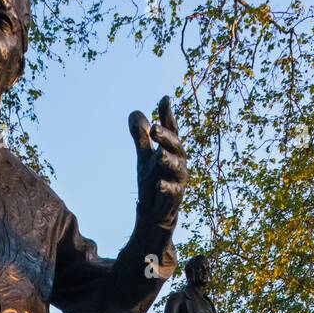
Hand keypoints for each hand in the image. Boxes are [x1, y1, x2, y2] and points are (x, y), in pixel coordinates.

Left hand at [128, 96, 186, 218]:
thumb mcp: (144, 157)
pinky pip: (172, 192)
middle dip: (166, 137)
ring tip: (159, 154)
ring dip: (168, 160)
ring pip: (176, 167)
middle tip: (154, 128)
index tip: (164, 99)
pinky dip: (166, 187)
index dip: (168, 115)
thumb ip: (140, 137)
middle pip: (175, 146)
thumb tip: (135, 112)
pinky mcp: (174, 198)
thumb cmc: (153, 181)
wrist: (156, 213)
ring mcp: (178, 180)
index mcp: (171, 150)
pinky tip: (159, 184)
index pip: (171, 130)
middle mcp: (178, 162)